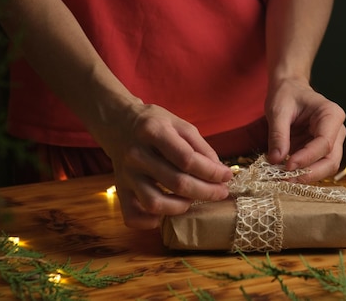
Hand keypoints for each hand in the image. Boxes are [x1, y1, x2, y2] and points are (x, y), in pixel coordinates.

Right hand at [94, 102, 232, 229]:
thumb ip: (200, 147)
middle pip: (176, 183)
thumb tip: (219, 173)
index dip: (211, 172)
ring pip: (155, 203)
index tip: (227, 176)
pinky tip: (166, 211)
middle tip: (221, 192)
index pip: (187, 159)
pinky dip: (152, 221)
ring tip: (193, 199)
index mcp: (153, 132)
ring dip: (181, 207)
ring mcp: (126, 174)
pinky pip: (133, 216)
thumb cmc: (155, 124)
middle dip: (206, 191)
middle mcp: (136, 154)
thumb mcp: (180, 124)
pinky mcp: (119, 189)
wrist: (118, 123)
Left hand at [265, 78, 345, 181]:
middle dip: (310, 173)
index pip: (324, 143)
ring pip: (327, 167)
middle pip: (331, 160)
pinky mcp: (322, 150)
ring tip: (284, 179)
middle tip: (286, 180)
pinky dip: (303, 173)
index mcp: (331, 114)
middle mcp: (337, 130)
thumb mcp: (277, 110)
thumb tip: (276, 160)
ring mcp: (332, 141)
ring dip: (307, 176)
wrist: (289, 89)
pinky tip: (286, 176)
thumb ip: (278, 134)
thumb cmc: (286, 94)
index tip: (286, 166)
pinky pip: (317, 166)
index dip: (306, 158)